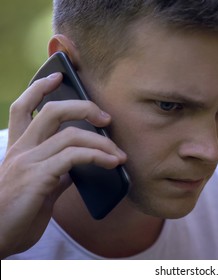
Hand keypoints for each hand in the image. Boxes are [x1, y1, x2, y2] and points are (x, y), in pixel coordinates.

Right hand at [0, 73, 125, 257]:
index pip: (23, 108)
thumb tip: (79, 166)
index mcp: (18, 150)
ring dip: (102, 141)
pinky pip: (73, 156)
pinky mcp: (37, 177)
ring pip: (70, 134)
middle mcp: (20, 150)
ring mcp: (27, 162)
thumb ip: (57, 172)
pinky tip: (112, 163)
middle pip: (51, 111)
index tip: (58, 76)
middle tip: (107, 117)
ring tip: (119, 154)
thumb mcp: (39, 188)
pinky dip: (98, 156)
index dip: (39, 88)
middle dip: (84, 107)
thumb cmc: (17, 215)